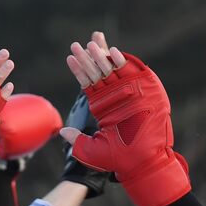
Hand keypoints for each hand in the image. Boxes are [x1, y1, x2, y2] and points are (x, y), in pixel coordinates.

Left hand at [59, 32, 189, 205]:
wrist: (142, 161)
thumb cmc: (119, 159)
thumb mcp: (91, 151)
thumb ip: (77, 140)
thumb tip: (62, 131)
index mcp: (102, 106)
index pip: (88, 83)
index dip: (79, 70)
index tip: (70, 58)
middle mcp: (115, 97)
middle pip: (98, 71)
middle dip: (88, 57)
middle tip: (77, 45)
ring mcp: (129, 91)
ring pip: (111, 69)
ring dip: (101, 55)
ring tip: (91, 43)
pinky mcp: (143, 89)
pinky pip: (130, 72)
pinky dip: (121, 62)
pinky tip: (111, 52)